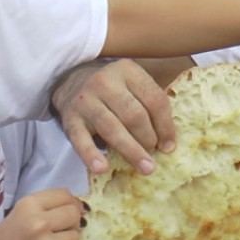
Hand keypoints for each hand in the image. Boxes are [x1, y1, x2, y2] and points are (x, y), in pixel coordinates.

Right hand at [0, 189, 84, 239]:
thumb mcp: (15, 216)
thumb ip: (42, 209)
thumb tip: (78, 207)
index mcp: (28, 206)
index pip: (65, 195)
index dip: (69, 204)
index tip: (65, 212)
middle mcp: (40, 223)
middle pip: (74, 214)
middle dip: (70, 222)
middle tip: (56, 232)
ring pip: (76, 236)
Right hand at [52, 58, 174, 175]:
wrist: (71, 82)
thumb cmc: (112, 90)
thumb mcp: (132, 85)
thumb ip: (150, 105)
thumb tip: (168, 142)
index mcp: (128, 71)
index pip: (154, 99)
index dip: (165, 126)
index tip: (169, 146)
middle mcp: (105, 81)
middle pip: (134, 115)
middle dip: (148, 139)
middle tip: (154, 155)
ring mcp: (86, 100)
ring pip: (112, 128)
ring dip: (131, 151)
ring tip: (145, 168)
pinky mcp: (70, 118)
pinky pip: (81, 139)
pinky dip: (90, 155)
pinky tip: (101, 168)